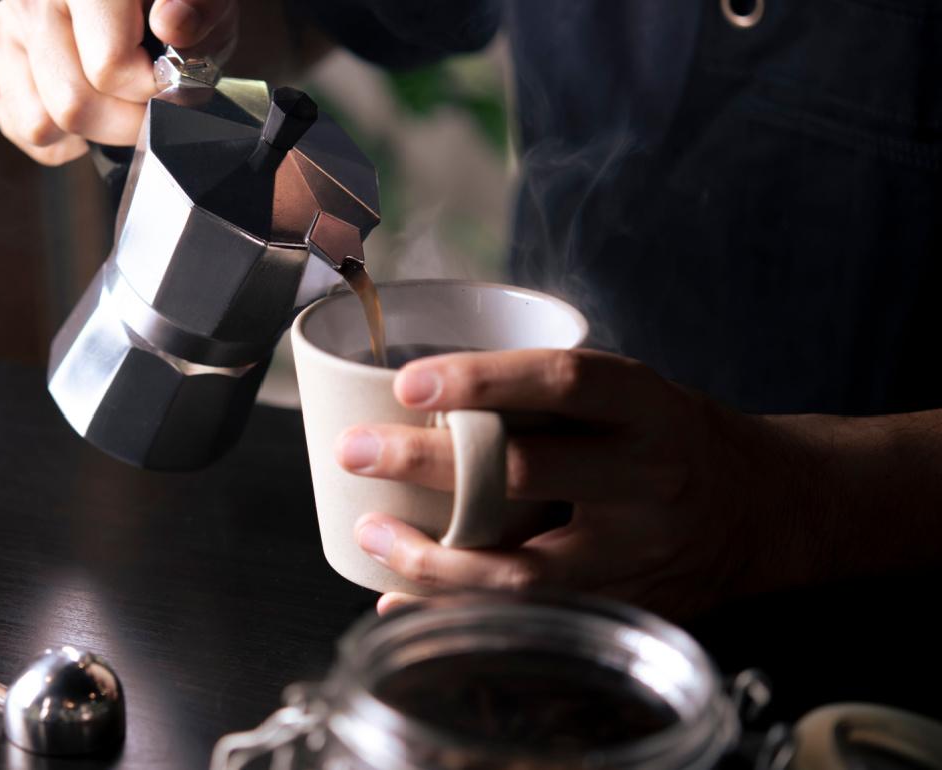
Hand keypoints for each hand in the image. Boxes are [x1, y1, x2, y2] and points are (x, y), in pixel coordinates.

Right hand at [0, 0, 237, 164]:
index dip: (153, 91)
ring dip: (92, 132)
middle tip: (151, 104)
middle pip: (73, 105)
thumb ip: (199, 10)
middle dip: (126, 122)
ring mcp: (3, 32)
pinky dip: (62, 138)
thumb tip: (173, 23)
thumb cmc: (174, 2)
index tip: (173, 83)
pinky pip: (22, 129)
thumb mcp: (206, 0)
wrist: (132, 4)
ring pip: (41, 125)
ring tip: (119, 102)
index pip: (109, 68)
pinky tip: (91, 106)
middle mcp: (29, 0)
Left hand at [336, 349, 822, 618]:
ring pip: (522, 568)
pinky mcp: (624, 604)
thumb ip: (554, 397)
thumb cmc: (673, 439)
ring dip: (431, 556)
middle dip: (427, 465)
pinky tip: (402, 596)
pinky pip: (529, 614)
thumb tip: (429, 396)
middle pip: (527, 474)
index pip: (564, 382)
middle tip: (356, 452)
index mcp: (648, 408)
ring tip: (370, 533)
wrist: (763, 510)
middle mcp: (648, 479)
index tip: (409, 384)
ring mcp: (637, 552)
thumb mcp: (634, 396)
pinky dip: (458, 607)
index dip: (484, 380)